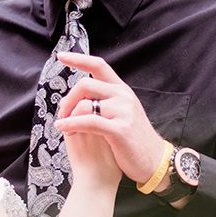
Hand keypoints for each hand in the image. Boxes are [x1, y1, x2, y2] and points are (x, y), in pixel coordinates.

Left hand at [55, 52, 169, 185]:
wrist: (154, 160)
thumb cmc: (133, 139)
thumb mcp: (123, 112)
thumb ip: (106, 100)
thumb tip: (81, 95)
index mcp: (122, 90)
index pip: (99, 65)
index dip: (78, 59)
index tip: (61, 56)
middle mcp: (123, 96)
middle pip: (85, 84)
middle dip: (68, 99)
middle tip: (61, 114)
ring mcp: (123, 112)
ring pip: (84, 104)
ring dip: (68, 116)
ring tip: (64, 127)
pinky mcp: (120, 129)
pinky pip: (88, 121)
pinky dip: (71, 124)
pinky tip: (63, 128)